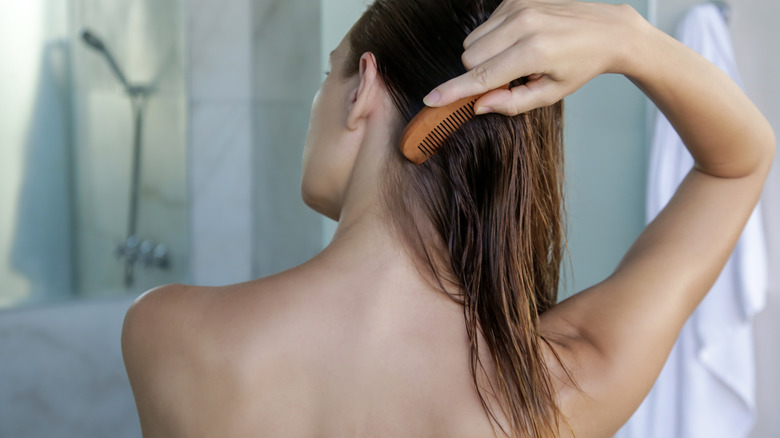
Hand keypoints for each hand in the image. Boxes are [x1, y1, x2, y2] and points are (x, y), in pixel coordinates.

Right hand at [422, 0, 645, 115]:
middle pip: (469, 57)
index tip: (431, 99)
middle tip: (508, 79)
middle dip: (478, 73)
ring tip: (515, 60)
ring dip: (484, 56)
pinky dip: (493, 40)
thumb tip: (478, 105)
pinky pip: (484, 26)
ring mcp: (518, 6)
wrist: (606, 29)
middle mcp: (524, 24)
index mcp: (534, 52)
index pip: (482, 76)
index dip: (454, 91)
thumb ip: (512, 103)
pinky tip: (518, 43)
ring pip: (472, 41)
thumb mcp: (550, 93)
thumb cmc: (580, 65)